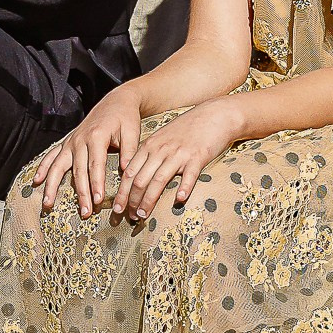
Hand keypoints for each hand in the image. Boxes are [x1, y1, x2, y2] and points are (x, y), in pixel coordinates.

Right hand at [32, 86, 142, 216]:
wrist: (115, 101)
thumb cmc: (125, 118)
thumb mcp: (132, 132)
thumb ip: (129, 153)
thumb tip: (128, 174)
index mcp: (97, 136)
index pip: (95, 165)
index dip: (96, 184)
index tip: (98, 201)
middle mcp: (80, 139)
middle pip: (78, 171)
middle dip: (81, 193)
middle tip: (85, 212)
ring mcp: (71, 141)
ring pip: (59, 166)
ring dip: (53, 186)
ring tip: (48, 204)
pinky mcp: (67, 143)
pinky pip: (51, 156)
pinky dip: (43, 169)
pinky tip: (37, 182)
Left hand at [116, 101, 246, 221]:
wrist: (214, 114)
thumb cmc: (187, 128)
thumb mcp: (162, 137)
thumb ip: (150, 154)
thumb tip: (138, 175)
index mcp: (150, 146)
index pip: (130, 172)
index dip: (122, 193)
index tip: (118, 208)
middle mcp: (161, 150)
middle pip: (140, 179)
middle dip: (132, 201)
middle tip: (130, 217)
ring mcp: (179, 154)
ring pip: (159, 180)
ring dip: (149, 200)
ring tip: (144, 216)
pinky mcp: (198, 157)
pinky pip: (189, 175)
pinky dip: (183, 188)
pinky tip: (179, 200)